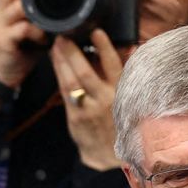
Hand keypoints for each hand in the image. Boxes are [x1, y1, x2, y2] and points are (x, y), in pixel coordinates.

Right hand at [0, 0, 46, 90]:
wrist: (0, 77)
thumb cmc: (19, 51)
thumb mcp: (28, 27)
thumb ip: (40, 15)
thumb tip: (66, 6)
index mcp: (4, 5)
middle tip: (47, 3)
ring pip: (18, 5)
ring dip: (37, 12)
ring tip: (49, 23)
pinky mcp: (3, 41)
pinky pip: (22, 28)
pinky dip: (37, 32)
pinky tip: (44, 40)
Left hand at [50, 30, 121, 170]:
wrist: (108, 155)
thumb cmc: (119, 121)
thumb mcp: (129, 98)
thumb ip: (126, 73)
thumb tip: (131, 48)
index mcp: (121, 92)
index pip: (114, 66)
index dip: (105, 48)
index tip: (96, 32)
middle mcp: (105, 100)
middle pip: (86, 72)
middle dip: (73, 52)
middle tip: (64, 35)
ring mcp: (89, 109)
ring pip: (72, 82)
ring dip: (61, 61)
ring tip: (56, 44)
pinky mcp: (76, 117)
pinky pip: (65, 92)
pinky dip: (59, 74)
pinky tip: (55, 62)